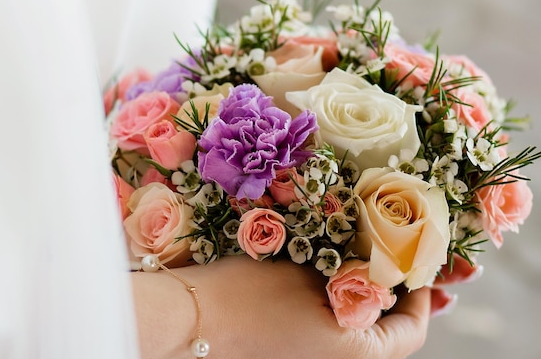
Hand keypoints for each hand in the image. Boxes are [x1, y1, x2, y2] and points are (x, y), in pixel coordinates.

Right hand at [132, 255, 429, 358]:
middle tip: (401, 268)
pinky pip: (335, 340)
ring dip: (371, 308)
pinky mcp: (297, 357)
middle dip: (397, 301)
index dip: (422, 297)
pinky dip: (345, 316)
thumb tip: (382, 269)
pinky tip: (335, 288)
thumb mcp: (308, 272)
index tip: (420, 266)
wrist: (194, 319)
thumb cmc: (251, 294)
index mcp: (357, 355)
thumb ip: (352, 274)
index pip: (411, 331)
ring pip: (361, 339)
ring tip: (372, 272)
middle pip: (388, 339)